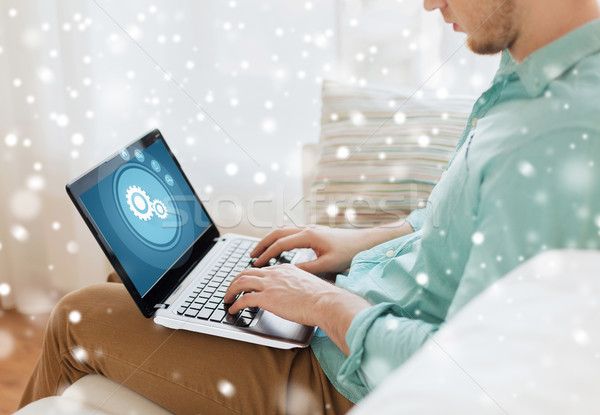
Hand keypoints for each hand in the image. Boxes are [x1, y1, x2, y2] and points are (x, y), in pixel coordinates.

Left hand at [223, 263, 370, 354]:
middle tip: (231, 289)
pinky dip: (235, 304)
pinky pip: (244, 299)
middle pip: (246, 272)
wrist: (325, 301)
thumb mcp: (307, 285)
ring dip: (230, 291)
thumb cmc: (322, 298)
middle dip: (235, 281)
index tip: (247, 283)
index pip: (262, 270)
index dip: (251, 276)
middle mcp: (275, 274)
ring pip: (241, 283)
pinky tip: (233, 310)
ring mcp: (270, 285)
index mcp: (285, 269)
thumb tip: (294, 294)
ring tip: (226, 299)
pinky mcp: (267, 298)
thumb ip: (296, 286)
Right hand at [251, 223, 413, 273]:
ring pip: (284, 231)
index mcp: (307, 236)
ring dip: (271, 240)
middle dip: (262, 244)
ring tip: (261, 250)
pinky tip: (280, 247)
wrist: (365, 242)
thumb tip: (287, 273)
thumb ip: (306, 269)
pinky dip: (281, 238)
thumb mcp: (326, 265)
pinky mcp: (315, 232)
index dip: (266, 255)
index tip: (256, 264)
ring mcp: (311, 229)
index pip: (279, 244)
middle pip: (277, 233)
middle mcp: (307, 229)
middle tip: (251, 255)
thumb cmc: (349, 253)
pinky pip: (291, 232)